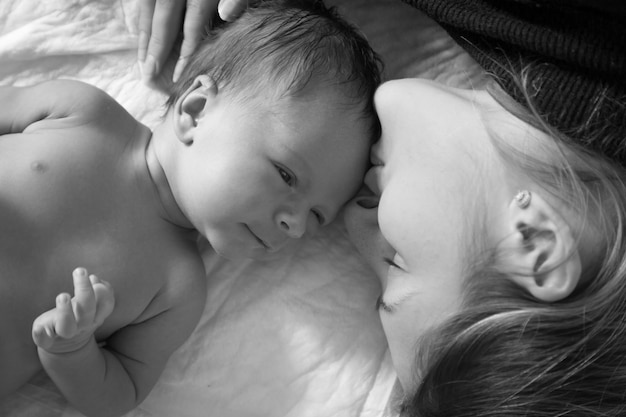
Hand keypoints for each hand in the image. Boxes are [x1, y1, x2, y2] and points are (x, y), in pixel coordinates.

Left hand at [32, 267, 114, 353]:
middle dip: (84, 290)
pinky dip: (41, 335)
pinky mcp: (46, 339)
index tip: (93, 277)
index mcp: (95, 316)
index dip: (103, 293)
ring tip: (63, 296)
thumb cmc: (79, 317)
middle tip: (80, 271)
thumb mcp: (93, 305)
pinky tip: (38, 329)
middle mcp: (82, 325)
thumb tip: (95, 278)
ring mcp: (64, 333)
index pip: (105, 305)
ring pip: (67, 327)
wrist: (66, 345)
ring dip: (65, 312)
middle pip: (87, 311)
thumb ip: (99, 292)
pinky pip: (44, 341)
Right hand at [137, 0, 253, 82]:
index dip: (186, 50)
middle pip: (163, 16)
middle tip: (148, 75)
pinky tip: (136, 27)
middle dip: (155, 47)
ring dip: (143, 32)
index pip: (192, 21)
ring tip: (141, 58)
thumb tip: (227, 14)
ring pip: (148, 5)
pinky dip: (137, 11)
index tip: (180, 74)